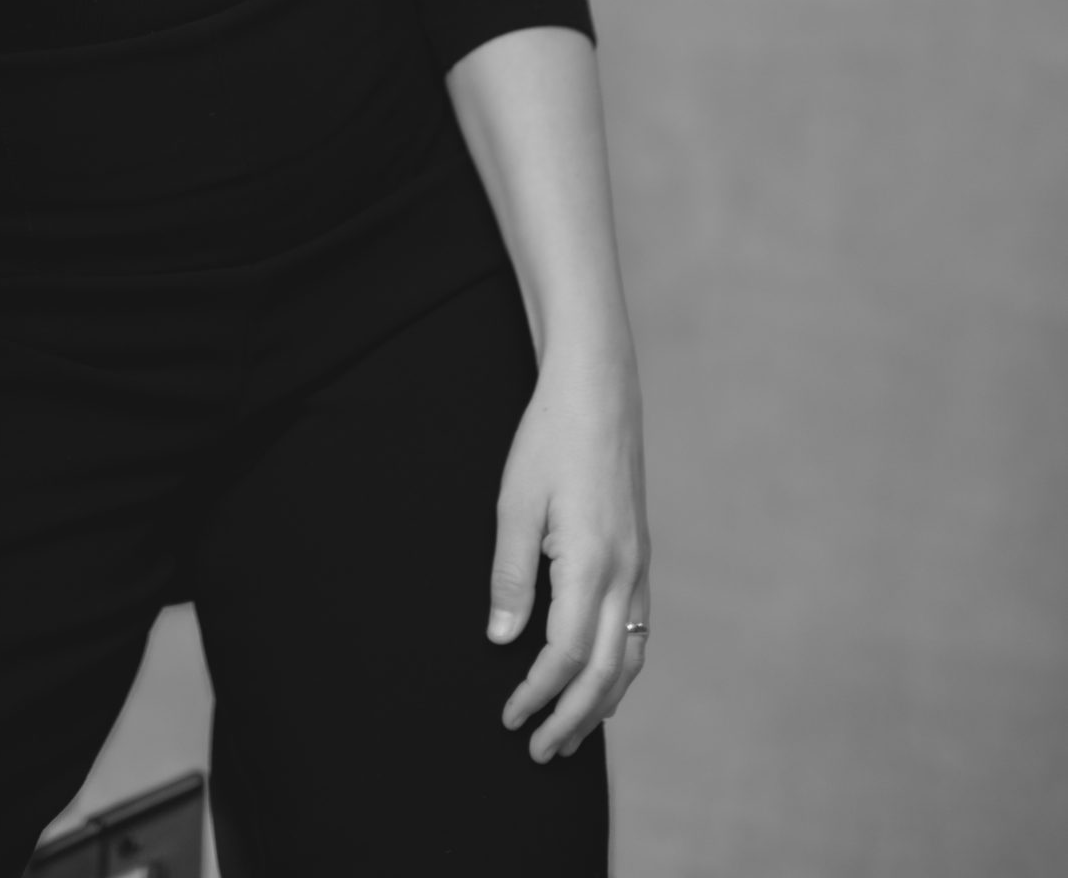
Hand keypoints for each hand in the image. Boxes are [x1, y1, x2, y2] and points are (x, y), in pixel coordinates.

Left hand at [484, 347, 650, 763]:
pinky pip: (638, 629)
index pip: (566, 653)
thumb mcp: (515, 501)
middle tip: (539, 752)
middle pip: (604, 670)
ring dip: (601, 703)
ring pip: (630, 656)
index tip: (508, 718)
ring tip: (571, 736)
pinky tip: (603, 683)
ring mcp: (639, 564)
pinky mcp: (640, 554)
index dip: (537, 694)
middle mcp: (625, 571)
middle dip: (572, 717)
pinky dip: (621, 669)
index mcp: (591, 560)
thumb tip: (501, 640)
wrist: (599, 389)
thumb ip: (510, 576)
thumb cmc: (550, 438)